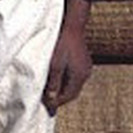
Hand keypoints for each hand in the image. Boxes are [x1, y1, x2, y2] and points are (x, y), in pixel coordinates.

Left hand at [43, 0, 92, 114]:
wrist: (73, 27)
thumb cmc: (62, 44)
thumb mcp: (55, 65)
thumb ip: (53, 83)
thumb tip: (50, 99)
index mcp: (79, 76)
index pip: (69, 96)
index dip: (57, 102)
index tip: (47, 105)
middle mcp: (85, 74)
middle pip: (73, 93)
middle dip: (61, 98)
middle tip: (48, 100)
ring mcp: (86, 68)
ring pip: (74, 85)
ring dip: (64, 90)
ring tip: (51, 90)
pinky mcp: (84, 63)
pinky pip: (76, 78)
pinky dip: (67, 82)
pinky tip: (58, 79)